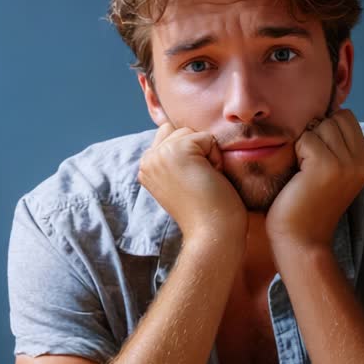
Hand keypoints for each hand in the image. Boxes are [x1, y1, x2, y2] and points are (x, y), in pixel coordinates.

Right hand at [138, 122, 246, 240]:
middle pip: (180, 130)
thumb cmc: (205, 211)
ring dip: (207, 154)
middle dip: (198, 151)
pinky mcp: (177, 151)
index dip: (190, 154)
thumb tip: (177, 129)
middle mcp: (147, 159)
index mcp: (146, 167)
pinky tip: (211, 180)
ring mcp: (159, 154)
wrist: (211, 233)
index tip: (191, 183)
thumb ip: (174, 157)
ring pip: (192, 132)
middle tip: (199, 182)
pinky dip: (216, 157)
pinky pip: (207, 138)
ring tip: (204, 181)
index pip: (169, 135)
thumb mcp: (181, 179)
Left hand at [266, 108, 363, 251]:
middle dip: (316, 134)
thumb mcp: (334, 171)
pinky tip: (299, 177)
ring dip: (305, 144)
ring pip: (320, 125)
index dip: (326, 132)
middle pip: (335, 118)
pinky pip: (305, 138)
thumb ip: (338, 144)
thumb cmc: (308, 203)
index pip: (346, 118)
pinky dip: (296, 153)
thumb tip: (329, 111)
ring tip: (305, 173)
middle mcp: (363, 160)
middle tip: (310, 167)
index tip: (319, 161)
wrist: (302, 240)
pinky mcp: (327, 166)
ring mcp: (347, 163)